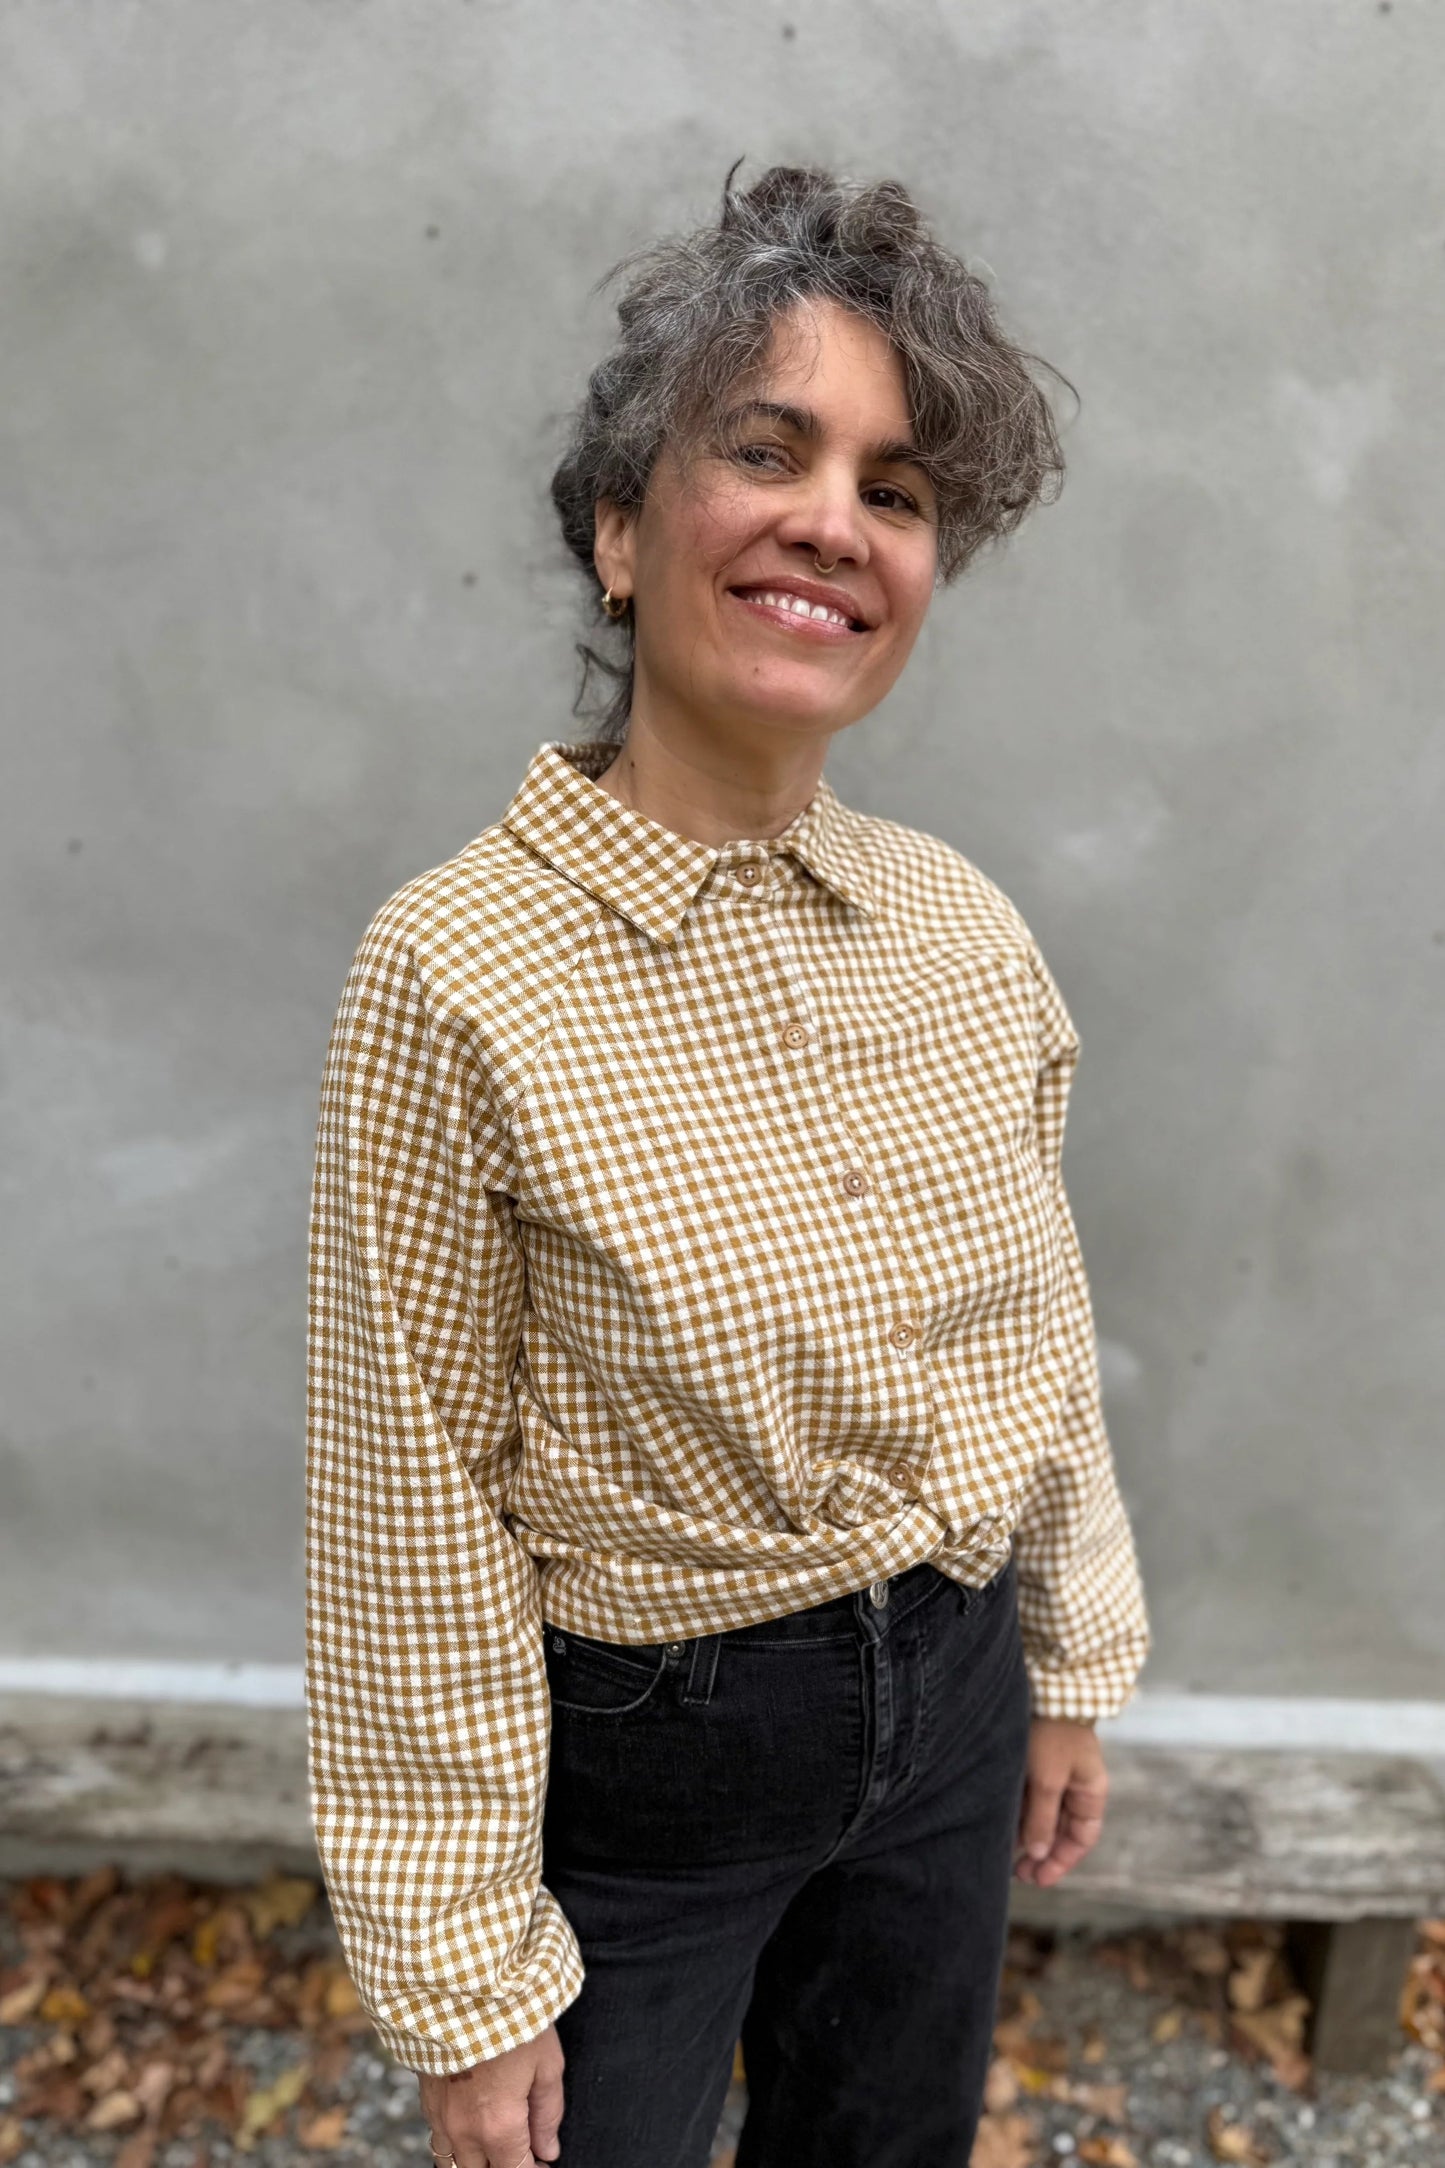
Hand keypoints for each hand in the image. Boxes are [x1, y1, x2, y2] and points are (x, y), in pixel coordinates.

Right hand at [419, 2023, 565, 2167]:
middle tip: (523, 2151)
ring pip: (453, 2164)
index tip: (544, 2162)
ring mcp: (440, 2116)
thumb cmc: (510, 2017)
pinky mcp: (426, 2098)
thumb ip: (548, 2113)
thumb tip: (548, 2149)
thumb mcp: (546, 2063)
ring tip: (496, 2142)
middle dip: (503, 2167)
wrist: (461, 1984)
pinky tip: (471, 2123)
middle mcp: (465, 2130)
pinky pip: (438, 2138)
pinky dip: (455, 2141)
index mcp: (499, 2126)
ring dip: (476, 2160)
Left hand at [1013, 1716, 1107, 1887]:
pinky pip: (1031, 1800)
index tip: (1039, 1879)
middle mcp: (1075, 1786)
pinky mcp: (1036, 1765)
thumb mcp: (1048, 1779)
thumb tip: (1038, 1853)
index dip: (1062, 1861)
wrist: (1044, 1687)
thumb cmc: (1052, 1732)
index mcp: (1090, 1791)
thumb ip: (1042, 1817)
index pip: (1081, 1838)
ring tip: (1006, 1857)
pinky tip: (1003, 1828)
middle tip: (1018, 1874)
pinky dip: (1020, 1817)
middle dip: (1042, 1855)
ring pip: (1044, 1817)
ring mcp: (1056, 1775)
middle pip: (1061, 1831)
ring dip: (1028, 1837)